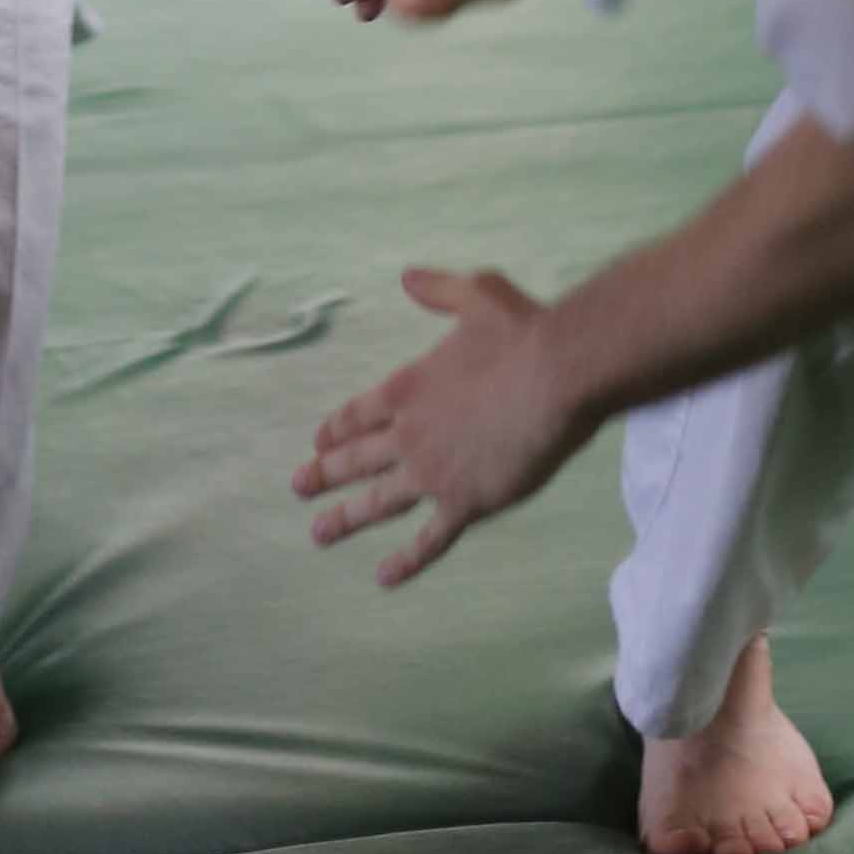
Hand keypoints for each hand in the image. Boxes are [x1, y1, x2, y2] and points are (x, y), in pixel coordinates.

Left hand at [295, 268, 591, 584]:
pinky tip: (383, 576)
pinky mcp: (464, 502)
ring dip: (345, 518)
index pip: (359, 413)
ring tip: (317, 534)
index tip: (317, 443)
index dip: (337, 429)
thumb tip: (408, 277)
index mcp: (408, 387)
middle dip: (324, 474)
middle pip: (356, 458)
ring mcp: (432, 472)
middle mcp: (410, 432)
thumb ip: (439, 290)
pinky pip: (428, 539)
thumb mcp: (477, 295)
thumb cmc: (522, 333)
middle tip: (297, 488)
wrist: (557, 376)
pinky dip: (405, 560)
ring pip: (378, 501)